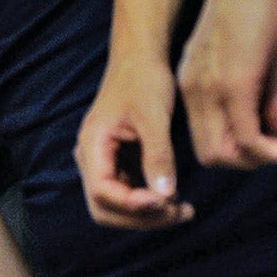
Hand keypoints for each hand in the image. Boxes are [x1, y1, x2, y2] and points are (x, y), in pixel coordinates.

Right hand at [74, 49, 192, 228]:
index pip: (103, 193)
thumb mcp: (153, 117)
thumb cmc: (143, 80)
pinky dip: (150, 203)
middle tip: (180, 213)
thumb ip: (158, 157)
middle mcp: (93, 158)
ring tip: (183, 210)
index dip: (133, 205)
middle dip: (141, 218)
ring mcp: (104, 162)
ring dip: (147, 215)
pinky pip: (129, 194)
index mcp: (93, 145)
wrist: (140, 57)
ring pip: (117, 207)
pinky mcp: (119, 162)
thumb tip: (165, 197)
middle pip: (106, 208)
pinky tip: (175, 198)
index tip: (166, 201)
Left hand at [177, 0, 276, 170]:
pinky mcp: (235, 84)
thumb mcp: (259, 63)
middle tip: (276, 149)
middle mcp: (192, 91)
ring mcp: (210, 90)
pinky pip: (246, 137)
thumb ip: (265, 100)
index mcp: (192, 85)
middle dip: (247, 163)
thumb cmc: (257, 11)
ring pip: (224, 153)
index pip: (204, 141)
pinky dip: (267, 152)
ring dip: (258, 160)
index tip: (267, 143)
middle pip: (210, 156)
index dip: (237, 153)